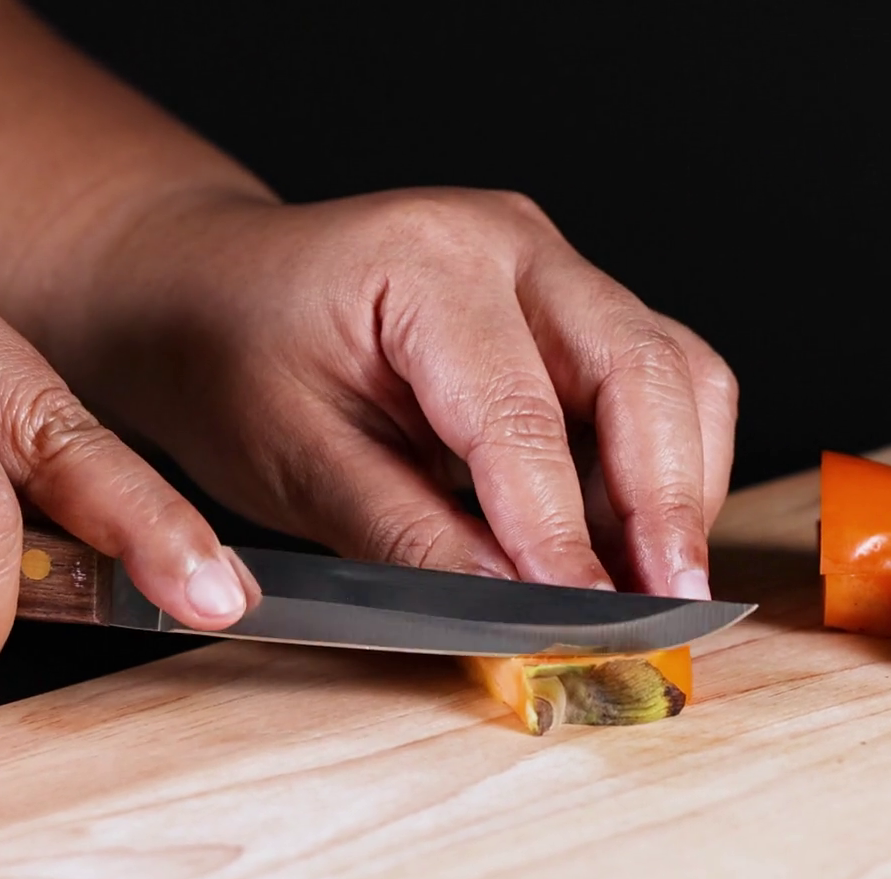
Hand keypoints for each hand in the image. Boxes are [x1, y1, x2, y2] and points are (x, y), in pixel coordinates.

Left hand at [54, 188, 737, 597]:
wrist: (210, 289)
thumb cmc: (231, 360)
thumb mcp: (292, 462)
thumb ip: (409, 537)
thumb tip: (517, 612)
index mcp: (424, 262)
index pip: (520, 414)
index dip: (559, 532)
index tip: (584, 624)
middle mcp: (511, 242)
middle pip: (642, 370)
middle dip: (665, 504)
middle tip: (667, 611)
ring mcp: (555, 266)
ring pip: (678, 373)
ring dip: (680, 487)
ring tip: (654, 590)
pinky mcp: (577, 305)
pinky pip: (662, 381)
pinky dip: (664, 467)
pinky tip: (630, 544)